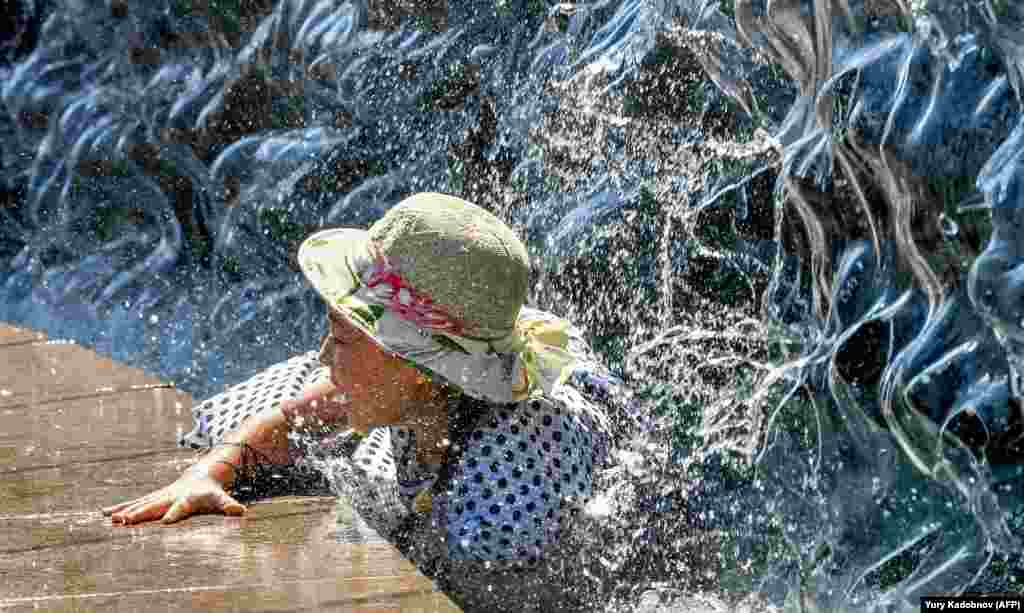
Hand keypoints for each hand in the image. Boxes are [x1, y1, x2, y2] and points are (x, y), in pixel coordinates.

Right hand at [102, 466, 244, 524]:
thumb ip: (229, 505)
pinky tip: (104, 514)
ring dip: (126, 512)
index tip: (166, 522)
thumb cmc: (211, 493)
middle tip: (125, 522)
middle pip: (154, 506)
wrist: (200, 476)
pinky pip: (134, 503)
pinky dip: (119, 508)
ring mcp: (158, 496)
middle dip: (140, 514)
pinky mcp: (151, 498)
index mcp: (187, 499)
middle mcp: (169, 496)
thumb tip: (241, 511)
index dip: (174, 514)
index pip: (180, 508)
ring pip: (140, 504)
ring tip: (112, 520)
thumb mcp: (221, 499)